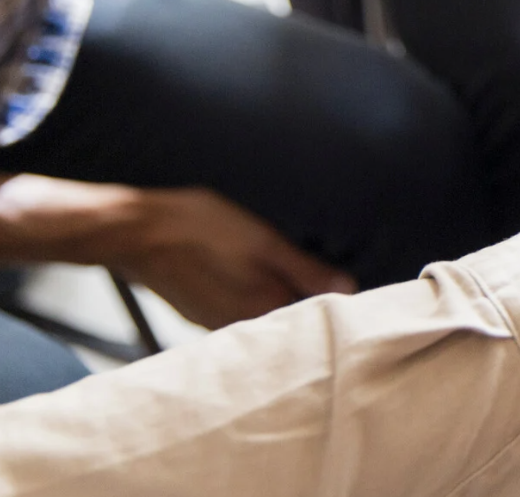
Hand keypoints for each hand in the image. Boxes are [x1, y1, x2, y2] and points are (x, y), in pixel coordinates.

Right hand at [0, 176, 355, 328]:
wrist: (132, 231)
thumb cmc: (197, 228)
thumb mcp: (262, 241)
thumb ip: (306, 269)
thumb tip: (348, 290)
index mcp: (262, 310)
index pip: (315, 318)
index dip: (336, 302)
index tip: (350, 286)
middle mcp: (241, 327)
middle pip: (290, 320)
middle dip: (310, 302)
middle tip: (326, 276)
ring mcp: (217, 323)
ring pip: (264, 316)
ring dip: (280, 300)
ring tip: (290, 274)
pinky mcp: (201, 315)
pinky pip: (240, 312)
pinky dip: (253, 299)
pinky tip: (252, 278)